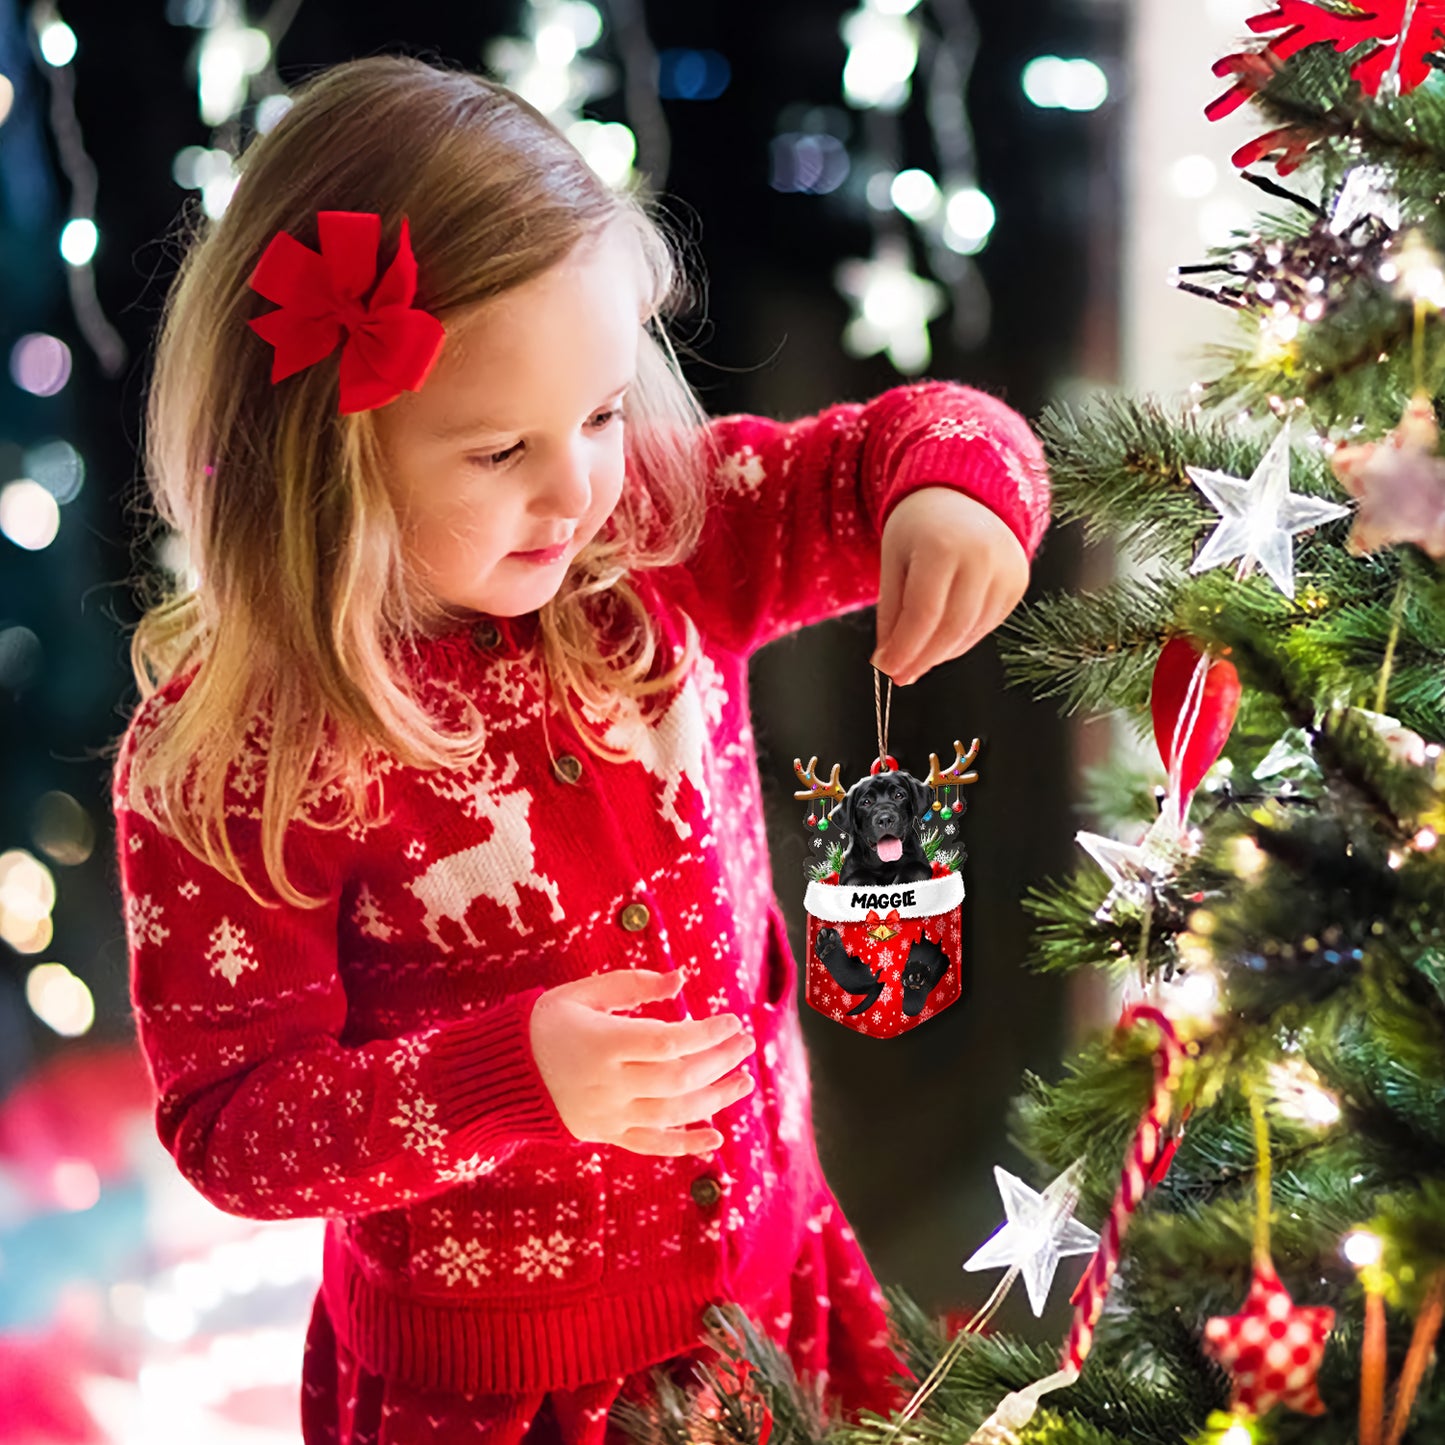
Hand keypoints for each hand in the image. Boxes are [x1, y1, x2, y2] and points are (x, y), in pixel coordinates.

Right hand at [529, 967, 756, 1155]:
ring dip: (715, 1098)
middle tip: (746, 1044)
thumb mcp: (582, 993)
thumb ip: (633, 985)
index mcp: (603, 1043)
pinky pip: (651, 1144)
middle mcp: (609, 1084)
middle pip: (678, 1078)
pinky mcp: (606, 1134)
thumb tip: (681, 980)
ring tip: (744, 1081)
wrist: (499, 1074)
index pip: (669, 1042)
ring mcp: (608, 1114)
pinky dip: (685, 1144)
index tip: (732, 1020)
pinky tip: (716, 1137)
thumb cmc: (545, 1023)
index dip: (706, 1033)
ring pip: (673, 1112)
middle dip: (719, 1061)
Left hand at [872, 487, 1029, 685]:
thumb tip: (888, 663)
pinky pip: (986, 625)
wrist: (963, 497)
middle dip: (922, 658)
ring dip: (940, 653)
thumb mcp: (893, 562)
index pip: (923, 614)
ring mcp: (1006, 570)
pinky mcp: (1018, 583)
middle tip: (899, 675)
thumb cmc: (919, 529)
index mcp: (943, 546)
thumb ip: (891, 613)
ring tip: (916, 657)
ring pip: (970, 632)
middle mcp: (982, 557)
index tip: (886, 669)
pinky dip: (961, 640)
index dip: (904, 648)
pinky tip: (941, 640)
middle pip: (950, 628)